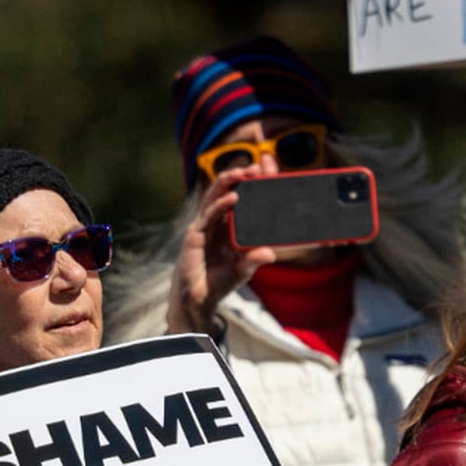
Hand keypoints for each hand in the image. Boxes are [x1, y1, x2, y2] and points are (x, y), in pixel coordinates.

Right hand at [164, 161, 279, 335]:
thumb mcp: (243, 269)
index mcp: (228, 225)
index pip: (239, 197)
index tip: (266, 169)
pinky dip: (220, 205)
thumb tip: (270, 253)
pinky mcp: (195, 235)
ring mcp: (204, 226)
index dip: (250, 183)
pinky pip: (208, 216)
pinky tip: (232, 198)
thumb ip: (254, 259)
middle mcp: (216, 221)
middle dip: (239, 176)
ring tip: (242, 173)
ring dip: (228, 183)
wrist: (199, 299)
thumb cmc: (219, 282)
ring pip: (214, 197)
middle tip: (257, 166)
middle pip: (226, 191)